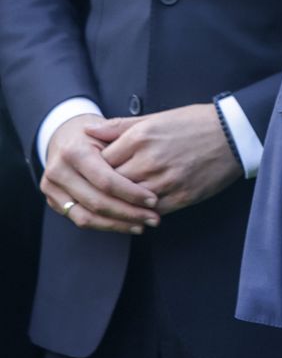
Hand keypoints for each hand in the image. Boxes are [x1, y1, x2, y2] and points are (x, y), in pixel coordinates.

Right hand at [40, 114, 157, 233]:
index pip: (105, 180)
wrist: (65, 136)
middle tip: (153, 218)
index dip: (131, 193)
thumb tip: (152, 169)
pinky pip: (79, 220)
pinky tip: (125, 225)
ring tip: (142, 225)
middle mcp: (59, 171)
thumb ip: (127, 149)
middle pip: (96, 202)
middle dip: (128, 213)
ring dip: (117, 224)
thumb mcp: (111, 133)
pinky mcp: (53, 201)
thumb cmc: (96, 135)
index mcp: (74, 152)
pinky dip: (104, 225)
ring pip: (86, 216)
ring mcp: (52, 188)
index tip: (153, 200)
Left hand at [94, 104, 242, 214]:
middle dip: (103, 190)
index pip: (99, 162)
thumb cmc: (195, 123)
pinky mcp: (182, 195)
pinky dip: (142, 213)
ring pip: (128, 202)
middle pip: (110, 185)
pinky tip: (140, 211)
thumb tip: (87, 130)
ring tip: (117, 205)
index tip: (93, 174)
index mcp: (140, 137)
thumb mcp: (156, 118)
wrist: (234, 134)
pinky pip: (151, 211)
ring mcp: (165, 180)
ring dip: (121, 205)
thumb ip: (119, 126)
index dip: (93, 170)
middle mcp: (149, 160)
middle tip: (98, 194)